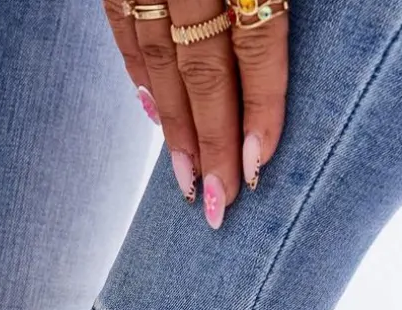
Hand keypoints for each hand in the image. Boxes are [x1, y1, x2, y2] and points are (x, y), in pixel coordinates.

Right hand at [105, 0, 288, 227]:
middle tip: (217, 200)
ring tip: (187, 180)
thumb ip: (274, 10)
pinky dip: (141, 78)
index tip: (255, 166)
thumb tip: (276, 85)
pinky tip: (153, 116)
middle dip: (211, 143)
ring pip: (160, 63)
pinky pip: (125, 32)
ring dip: (174, 129)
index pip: (256, 46)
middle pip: (204, 72)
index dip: (259, 109)